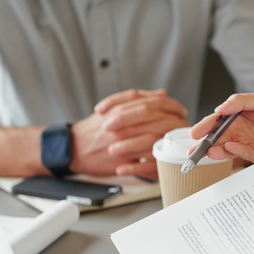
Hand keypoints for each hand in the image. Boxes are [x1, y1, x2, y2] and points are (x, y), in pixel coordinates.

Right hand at [71, 89, 189, 178]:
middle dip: (173, 120)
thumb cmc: (92, 130)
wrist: (71, 148)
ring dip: (168, 139)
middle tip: (182, 124)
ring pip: (152, 137)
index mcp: (120, 109)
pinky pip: (144, 159)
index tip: (180, 109)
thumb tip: (161, 94)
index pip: (151, 102)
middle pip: (155, 117)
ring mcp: (121, 140)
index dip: (170, 105)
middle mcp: (121, 122)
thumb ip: (137, 101)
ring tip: (177, 140)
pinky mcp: (120, 159)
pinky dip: (156, 157)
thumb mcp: (112, 110)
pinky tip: (165, 157)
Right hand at [190, 93, 253, 161]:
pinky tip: (228, 149)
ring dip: (216, 151)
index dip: (206, 126)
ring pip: (228, 148)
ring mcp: (251, 142)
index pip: (218, 120)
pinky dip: (235, 152)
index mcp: (241, 114)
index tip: (195, 132)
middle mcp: (244, 129)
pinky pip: (244, 154)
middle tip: (193, 150)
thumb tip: (220, 109)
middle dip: (205, 144)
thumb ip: (241, 102)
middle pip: (219, 137)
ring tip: (207, 153)